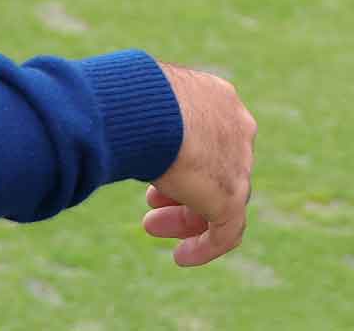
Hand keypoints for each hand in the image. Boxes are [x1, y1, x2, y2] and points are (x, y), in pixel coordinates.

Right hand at [141, 62, 255, 266]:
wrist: (152, 109)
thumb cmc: (134, 97)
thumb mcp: (141, 101)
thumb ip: (143, 115)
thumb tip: (114, 117)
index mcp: (217, 98)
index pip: (207, 136)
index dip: (180, 157)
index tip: (152, 172)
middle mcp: (235, 127)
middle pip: (215, 168)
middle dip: (181, 188)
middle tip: (151, 204)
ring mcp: (239, 163)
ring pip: (221, 199)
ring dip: (187, 216)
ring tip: (151, 226)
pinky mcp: (233, 197)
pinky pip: (227, 230)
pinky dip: (206, 246)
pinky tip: (182, 257)